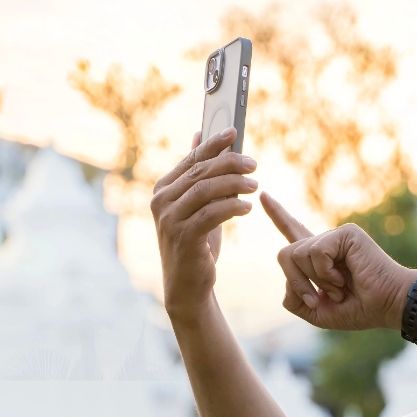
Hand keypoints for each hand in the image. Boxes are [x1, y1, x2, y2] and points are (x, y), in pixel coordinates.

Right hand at [151, 128, 257, 317]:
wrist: (187, 285)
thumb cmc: (196, 242)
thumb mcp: (197, 206)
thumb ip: (198, 174)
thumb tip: (200, 135)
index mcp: (163, 189)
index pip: (191, 159)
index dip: (212, 143)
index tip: (234, 131)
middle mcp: (161, 201)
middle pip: (200, 171)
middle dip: (230, 163)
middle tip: (254, 165)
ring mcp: (169, 219)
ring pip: (205, 189)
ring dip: (234, 184)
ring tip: (254, 185)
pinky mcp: (182, 236)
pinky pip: (211, 213)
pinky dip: (232, 207)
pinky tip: (247, 208)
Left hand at [261, 193, 416, 332]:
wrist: (389, 305)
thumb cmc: (361, 310)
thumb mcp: (318, 312)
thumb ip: (295, 299)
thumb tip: (288, 279)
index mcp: (320, 259)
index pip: (294, 233)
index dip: (278, 216)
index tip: (264, 196)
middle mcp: (325, 244)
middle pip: (285, 254)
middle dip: (296, 281)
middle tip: (317, 298)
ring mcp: (335, 236)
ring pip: (297, 254)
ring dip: (315, 280)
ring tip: (339, 288)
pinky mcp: (346, 233)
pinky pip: (315, 251)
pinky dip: (325, 272)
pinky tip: (344, 277)